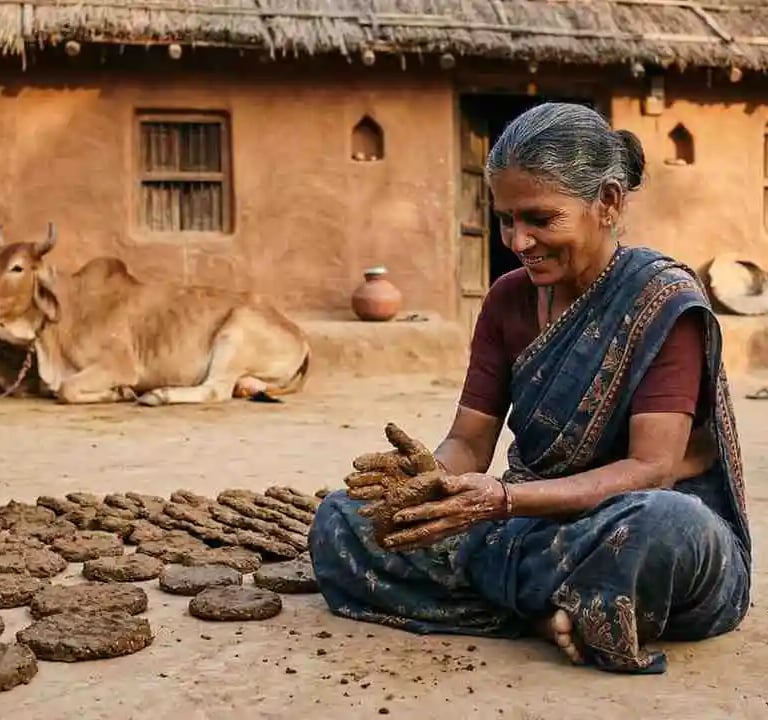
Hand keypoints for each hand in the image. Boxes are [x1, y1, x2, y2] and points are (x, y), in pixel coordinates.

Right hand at [343, 423, 438, 501]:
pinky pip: (378, 508)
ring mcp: (385, 492)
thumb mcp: (414, 449)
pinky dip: (370, 509)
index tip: (357, 463)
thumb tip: (388, 425)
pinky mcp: (389, 505)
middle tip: (348, 481)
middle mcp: (381, 476)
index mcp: (385, 461)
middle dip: (358, 479)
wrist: (436, 482)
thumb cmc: (423, 463)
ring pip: (370, 492)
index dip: (365, 462)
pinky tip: (363, 512)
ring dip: (360, 494)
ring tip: (351, 494)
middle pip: (367, 477)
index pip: (372, 460)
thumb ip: (401, 439)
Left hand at [380, 473, 507, 551]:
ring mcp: (451, 529)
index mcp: (454, 506)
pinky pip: (433, 540)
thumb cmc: (483, 487)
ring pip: (427, 539)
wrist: (499, 503)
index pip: (430, 511)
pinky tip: (407, 546)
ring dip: (408, 544)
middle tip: (386, 541)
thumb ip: (455, 483)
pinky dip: (418, 544)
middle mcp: (451, 521)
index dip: (413, 514)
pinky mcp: (451, 531)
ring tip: (390, 547)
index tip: (396, 517)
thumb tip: (442, 482)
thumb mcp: (471, 480)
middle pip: (425, 531)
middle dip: (404, 537)